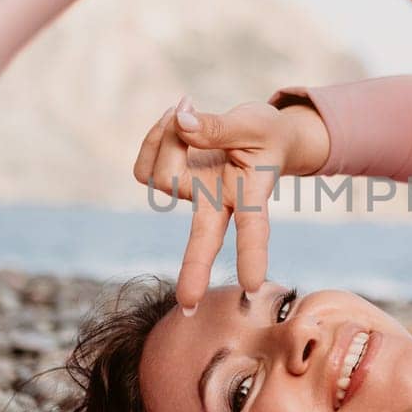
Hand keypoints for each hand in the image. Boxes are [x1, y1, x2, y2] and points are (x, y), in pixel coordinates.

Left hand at [132, 96, 329, 310]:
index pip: (253, 227)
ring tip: (188, 107)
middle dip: (194, 269)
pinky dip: (154, 137)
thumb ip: (219, 127)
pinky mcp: (173, 184)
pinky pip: (145, 168)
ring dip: (166, 138)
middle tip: (187, 304)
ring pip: (161, 178)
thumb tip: (181, 124)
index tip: (254, 285)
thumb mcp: (253, 124)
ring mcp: (194, 197)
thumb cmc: (265, 134)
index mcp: (250, 195)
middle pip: (204, 241)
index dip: (252, 254)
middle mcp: (219, 204)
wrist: (262, 133)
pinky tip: (175, 120)